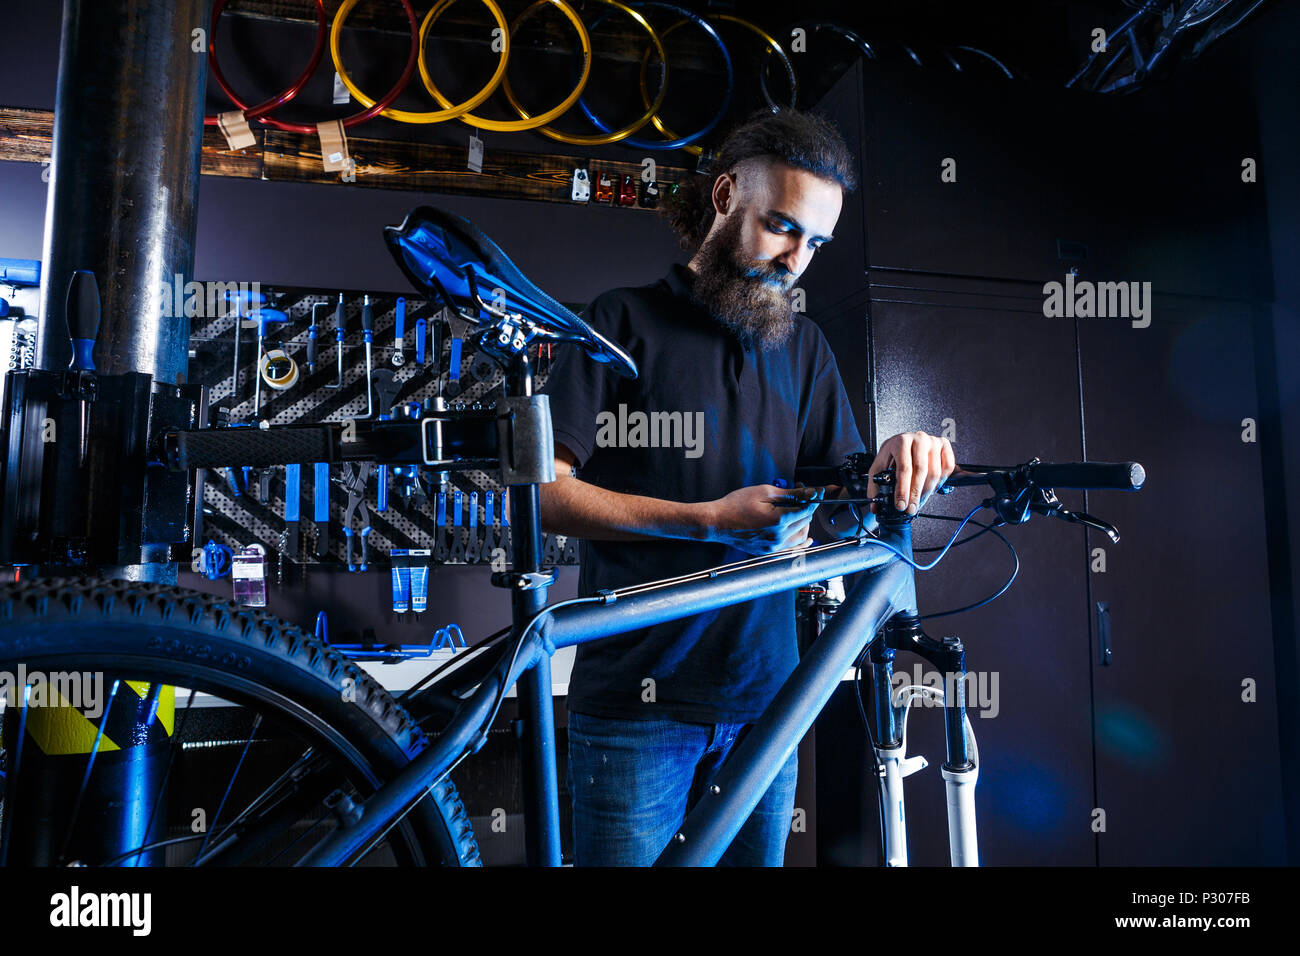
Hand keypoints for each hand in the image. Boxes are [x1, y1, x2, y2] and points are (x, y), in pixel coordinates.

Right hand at [705, 484, 825, 555]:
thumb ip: (790, 494)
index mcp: (779, 520)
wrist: (717, 522)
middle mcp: (778, 537)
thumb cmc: (735, 505)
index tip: (815, 492)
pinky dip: (800, 542)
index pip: (807, 509)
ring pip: (801, 537)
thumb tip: (810, 492)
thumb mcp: (764, 492)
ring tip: (802, 512)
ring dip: (805, 524)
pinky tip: (806, 538)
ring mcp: (773, 546)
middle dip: (807, 508)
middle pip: (805, 522)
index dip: (813, 498)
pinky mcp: (767, 551)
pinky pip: (791, 548)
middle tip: (802, 496)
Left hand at [866, 431, 955, 515]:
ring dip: (927, 491)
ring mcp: (933, 441)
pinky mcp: (944, 445)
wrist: (903, 441)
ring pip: (935, 472)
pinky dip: (941, 480)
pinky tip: (931, 487)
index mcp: (901, 441)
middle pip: (921, 471)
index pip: (904, 469)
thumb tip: (876, 507)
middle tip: (911, 508)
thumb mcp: (879, 466)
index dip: (903, 490)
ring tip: (919, 500)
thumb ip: (875, 486)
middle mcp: (918, 439)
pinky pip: (947, 467)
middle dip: (915, 494)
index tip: (901, 504)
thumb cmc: (892, 453)